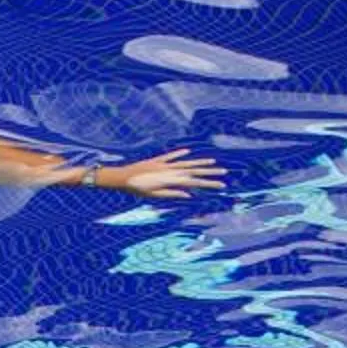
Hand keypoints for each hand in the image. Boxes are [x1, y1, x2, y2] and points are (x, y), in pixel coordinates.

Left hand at [106, 148, 226, 199]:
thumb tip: (189, 195)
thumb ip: (172, 194)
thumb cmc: (137, 189)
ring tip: (212, 162)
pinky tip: (188, 152)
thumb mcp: (155, 195)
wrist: (123, 177)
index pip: (195, 181)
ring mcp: (165, 164)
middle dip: (210, 172)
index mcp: (172, 180)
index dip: (209, 183)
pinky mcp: (157, 161)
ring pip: (186, 163)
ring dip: (200, 162)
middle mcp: (171, 170)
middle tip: (224, 173)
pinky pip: (171, 156)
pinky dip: (180, 154)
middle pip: (194, 170)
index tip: (221, 185)